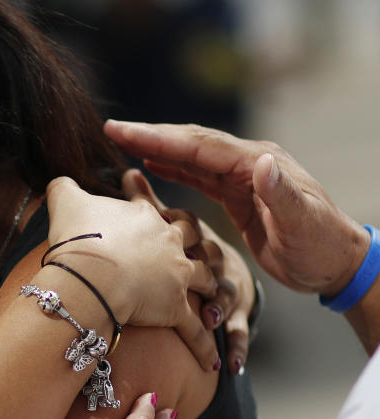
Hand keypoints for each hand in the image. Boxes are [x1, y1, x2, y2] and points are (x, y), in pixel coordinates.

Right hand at [45, 176, 219, 369]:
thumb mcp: (65, 200)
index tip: (155, 212)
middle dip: (197, 241)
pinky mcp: (175, 309)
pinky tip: (210, 362)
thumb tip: (58, 180)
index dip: (152, 207)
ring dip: (210, 287)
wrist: (88, 274)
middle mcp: (168, 242)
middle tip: (196, 247)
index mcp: (145, 215)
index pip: (153, 207)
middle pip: (192, 237)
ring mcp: (177, 276)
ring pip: (205, 279)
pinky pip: (196, 331)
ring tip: (212, 297)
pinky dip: (203, 347)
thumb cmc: (76, 237)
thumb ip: (63, 187)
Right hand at [104, 119, 368, 297]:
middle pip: (190, 143)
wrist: (334, 263)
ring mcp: (241, 178)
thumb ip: (280, 192)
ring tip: (122, 140)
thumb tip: (260, 162)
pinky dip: (173, 166)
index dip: (159, 137)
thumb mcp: (302, 223)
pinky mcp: (236, 196)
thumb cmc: (320, 246)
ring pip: (191, 156)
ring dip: (157, 147)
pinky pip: (198, 175)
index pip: (199, 146)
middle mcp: (247, 163)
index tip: (123, 132)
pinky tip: (152, 163)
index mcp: (257, 163)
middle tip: (111, 129)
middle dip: (150, 135)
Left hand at [121, 169, 254, 373]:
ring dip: (219, 304)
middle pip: (210, 258)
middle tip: (184, 278)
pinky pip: (241, 327)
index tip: (159, 226)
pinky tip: (232, 364)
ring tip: (209, 317)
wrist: (252, 258)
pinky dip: (238, 343)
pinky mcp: (240, 307)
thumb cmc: (198, 241)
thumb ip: (149, 201)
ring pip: (227, 292)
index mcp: (196, 234)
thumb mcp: (176, 220)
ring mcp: (230, 283)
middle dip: (201, 269)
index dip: (174, 225)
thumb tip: (125, 172)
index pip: (187, 225)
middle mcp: (217, 255)